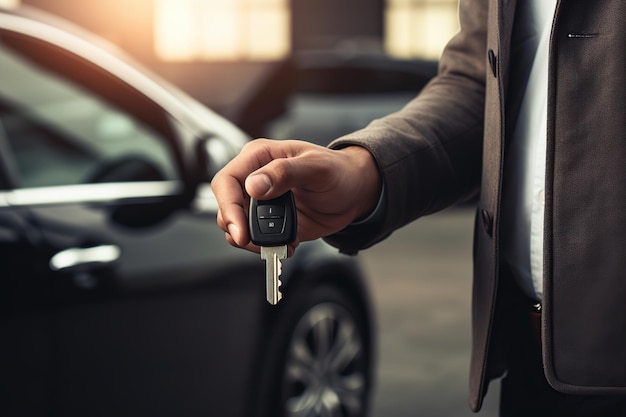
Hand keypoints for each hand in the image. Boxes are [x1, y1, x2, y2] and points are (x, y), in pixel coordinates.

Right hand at [211, 139, 380, 253]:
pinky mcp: (269, 223)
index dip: (228, 207)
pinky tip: (289, 244)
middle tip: (262, 242)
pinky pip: (255, 240)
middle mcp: (254, 179)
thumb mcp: (316, 167)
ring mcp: (260, 203)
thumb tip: (254, 185)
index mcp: (259, 158)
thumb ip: (284, 172)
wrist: (354, 193)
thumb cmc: (338, 171)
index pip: (226, 181)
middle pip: (227, 208)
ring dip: (254, 242)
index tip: (240, 230)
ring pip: (236, 227)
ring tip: (283, 241)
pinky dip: (267, 247)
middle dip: (239, 230)